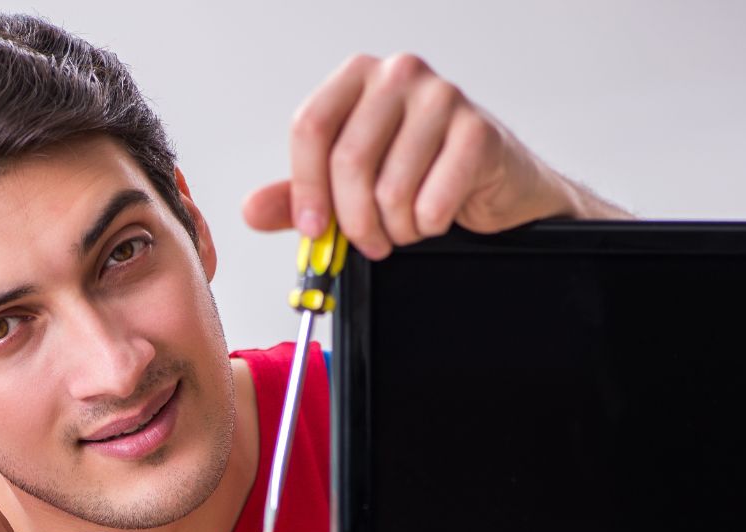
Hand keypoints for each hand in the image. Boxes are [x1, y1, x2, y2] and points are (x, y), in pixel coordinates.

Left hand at [242, 53, 616, 258]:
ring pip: (391, 187)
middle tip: (368, 242)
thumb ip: (298, 197)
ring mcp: (441, 96)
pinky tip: (436, 216)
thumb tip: (251, 210)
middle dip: (353, 220)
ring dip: (395, 227)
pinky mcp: (478, 129)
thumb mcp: (347, 186)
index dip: (306, 187)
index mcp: (356, 79)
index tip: (313, 228)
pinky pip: (433, 200)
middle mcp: (397, 75)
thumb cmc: (418, 174)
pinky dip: (428, 225)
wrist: (494, 183)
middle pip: (348, 160)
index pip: (310, 127)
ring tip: (405, 225)